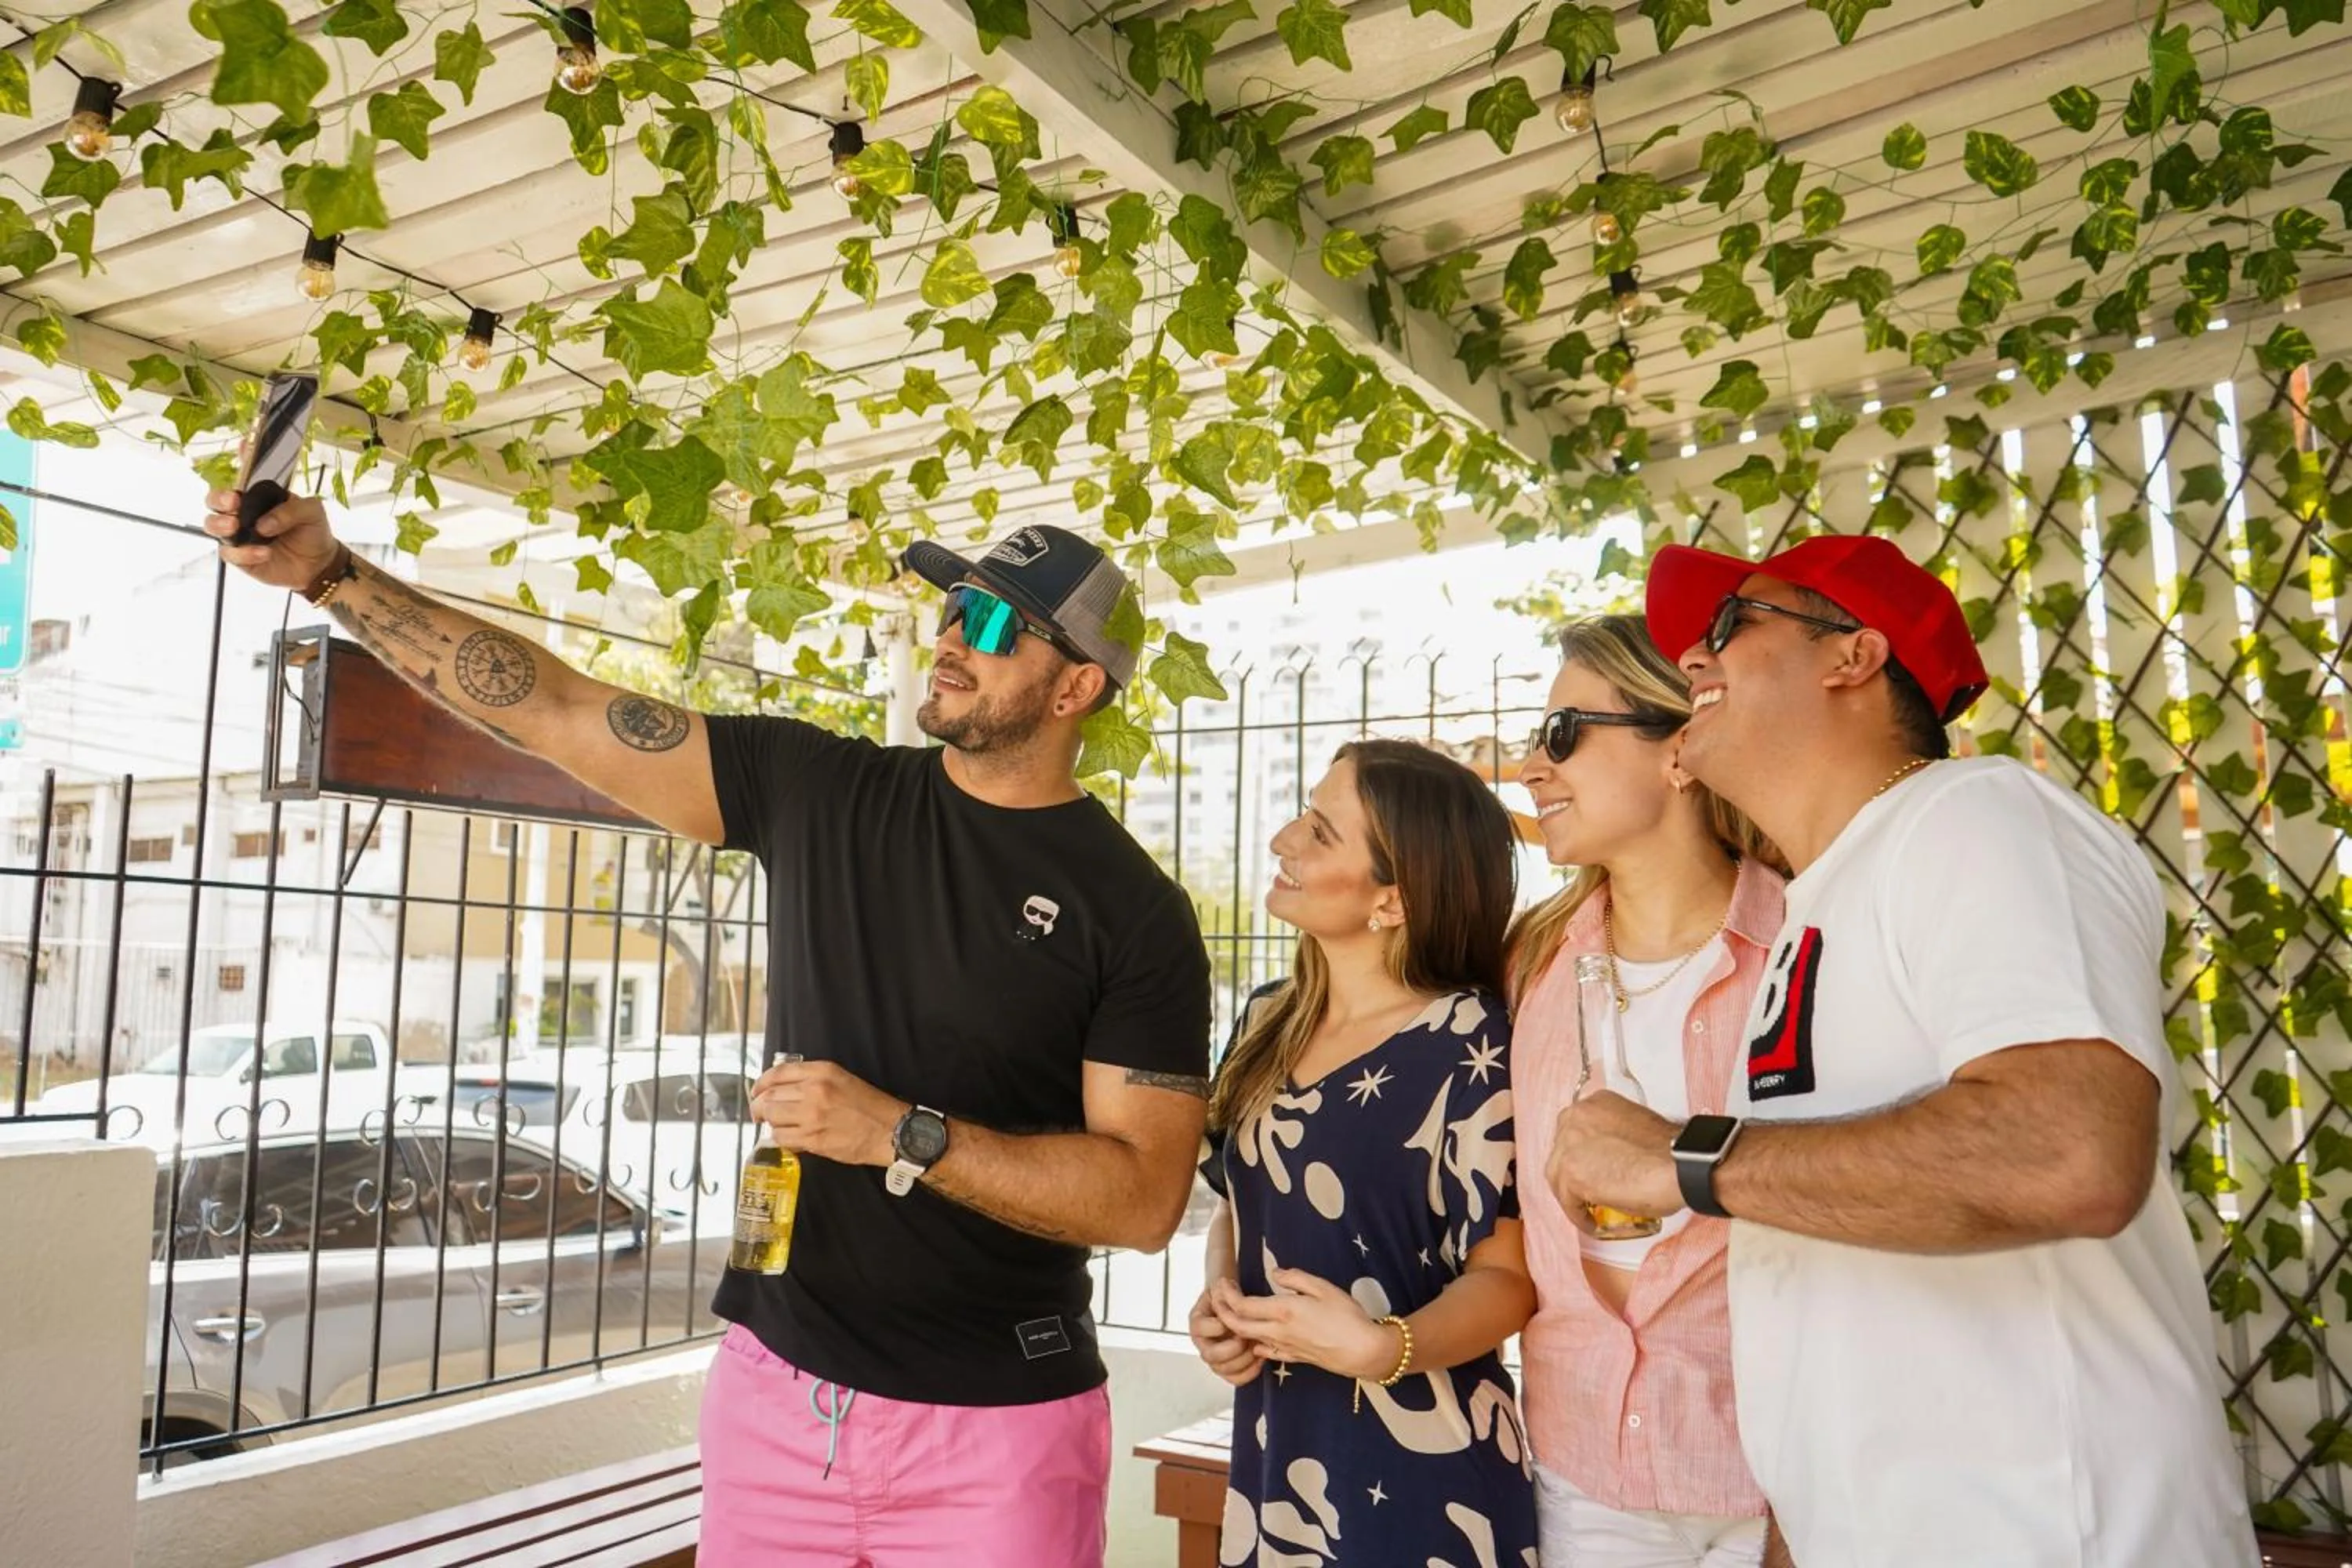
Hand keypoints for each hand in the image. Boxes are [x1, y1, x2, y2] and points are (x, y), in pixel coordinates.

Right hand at [203, 485, 339, 590]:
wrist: (319, 562)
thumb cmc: (311, 531)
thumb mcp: (311, 512)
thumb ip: (291, 509)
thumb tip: (264, 523)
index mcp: (256, 498)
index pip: (235, 484)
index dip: (228, 486)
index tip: (235, 494)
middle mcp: (242, 515)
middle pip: (214, 502)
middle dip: (218, 500)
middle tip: (233, 505)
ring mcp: (239, 536)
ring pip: (213, 527)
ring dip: (220, 525)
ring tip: (235, 526)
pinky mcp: (241, 558)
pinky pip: (231, 554)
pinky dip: (245, 553)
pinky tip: (264, 553)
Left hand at [751, 1060, 907, 1168]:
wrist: (890, 1130)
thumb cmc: (868, 1106)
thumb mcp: (841, 1079)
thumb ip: (812, 1079)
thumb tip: (782, 1088)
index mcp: (822, 1072)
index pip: (778, 1073)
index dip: (761, 1084)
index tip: (757, 1091)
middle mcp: (815, 1091)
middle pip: (769, 1097)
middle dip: (759, 1106)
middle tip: (759, 1113)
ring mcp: (812, 1116)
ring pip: (772, 1119)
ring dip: (770, 1124)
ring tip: (777, 1126)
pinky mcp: (814, 1139)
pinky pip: (783, 1139)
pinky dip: (781, 1139)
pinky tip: (789, 1138)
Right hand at [1188, 1284, 1261, 1386]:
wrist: (1235, 1307)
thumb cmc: (1228, 1297)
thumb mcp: (1223, 1288)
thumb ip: (1222, 1289)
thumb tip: (1224, 1285)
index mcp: (1199, 1321)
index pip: (1199, 1328)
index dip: (1214, 1327)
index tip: (1227, 1321)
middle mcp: (1203, 1342)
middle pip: (1210, 1355)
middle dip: (1230, 1348)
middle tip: (1244, 1338)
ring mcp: (1215, 1358)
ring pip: (1223, 1369)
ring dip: (1242, 1361)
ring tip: (1255, 1348)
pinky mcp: (1228, 1368)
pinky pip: (1235, 1379)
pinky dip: (1249, 1373)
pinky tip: (1259, 1360)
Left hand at [1211, 1268, 1397, 1381]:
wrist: (1364, 1351)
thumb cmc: (1347, 1316)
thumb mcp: (1324, 1288)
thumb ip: (1296, 1279)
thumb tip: (1276, 1274)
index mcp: (1283, 1311)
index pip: (1242, 1306)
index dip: (1226, 1295)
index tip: (1222, 1282)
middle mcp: (1278, 1332)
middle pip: (1238, 1325)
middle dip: (1222, 1311)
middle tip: (1218, 1296)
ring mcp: (1285, 1347)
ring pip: (1249, 1339)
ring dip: (1235, 1326)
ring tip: (1233, 1311)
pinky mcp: (1294, 1357)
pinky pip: (1265, 1351)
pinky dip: (1253, 1342)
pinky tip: (1256, 1335)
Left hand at [1547, 1092, 1683, 1225]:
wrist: (1681, 1165)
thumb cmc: (1671, 1152)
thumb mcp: (1635, 1130)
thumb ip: (1614, 1138)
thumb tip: (1609, 1161)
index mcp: (1596, 1103)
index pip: (1576, 1131)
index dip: (1582, 1155)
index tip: (1591, 1169)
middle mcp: (1577, 1116)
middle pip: (1562, 1151)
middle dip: (1573, 1172)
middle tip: (1587, 1191)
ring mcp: (1569, 1142)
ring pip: (1558, 1175)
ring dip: (1572, 1195)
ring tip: (1588, 1210)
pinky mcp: (1570, 1171)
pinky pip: (1567, 1200)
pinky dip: (1577, 1214)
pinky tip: (1590, 1223)